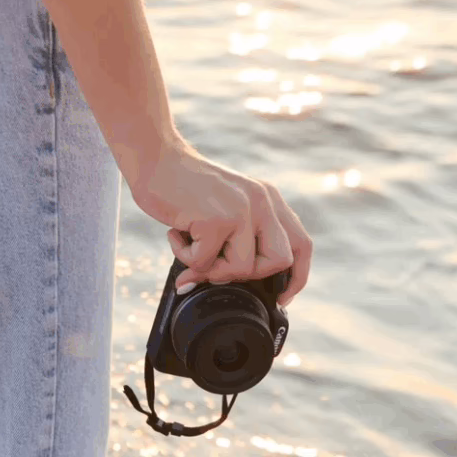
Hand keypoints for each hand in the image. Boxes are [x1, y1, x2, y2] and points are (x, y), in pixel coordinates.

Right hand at [130, 139, 312, 306]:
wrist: (155, 159)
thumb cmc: (185, 190)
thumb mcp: (225, 210)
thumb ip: (239, 240)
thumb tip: (225, 284)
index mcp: (270, 200)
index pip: (301, 245)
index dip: (296, 277)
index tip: (281, 297)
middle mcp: (263, 202)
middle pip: (279, 261)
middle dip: (249, 274)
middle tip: (220, 264)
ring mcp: (242, 210)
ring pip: (241, 269)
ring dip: (211, 269)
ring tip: (191, 246)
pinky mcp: (217, 219)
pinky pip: (205, 263)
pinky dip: (185, 256)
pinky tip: (176, 234)